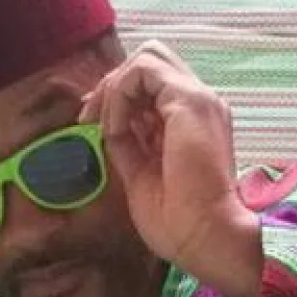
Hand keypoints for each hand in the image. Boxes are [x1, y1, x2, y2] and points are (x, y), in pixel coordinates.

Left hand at [79, 41, 261, 296]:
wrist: (206, 239)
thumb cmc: (181, 223)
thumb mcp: (141, 175)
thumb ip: (128, 144)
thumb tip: (107, 125)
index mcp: (194, 123)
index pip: (152, 85)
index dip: (117, 96)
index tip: (92, 124)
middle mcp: (201, 104)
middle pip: (151, 60)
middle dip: (114, 82)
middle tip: (90, 117)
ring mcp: (199, 99)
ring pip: (147, 57)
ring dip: (116, 86)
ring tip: (103, 124)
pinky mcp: (189, 101)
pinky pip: (141, 73)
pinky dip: (119, 95)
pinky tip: (114, 128)